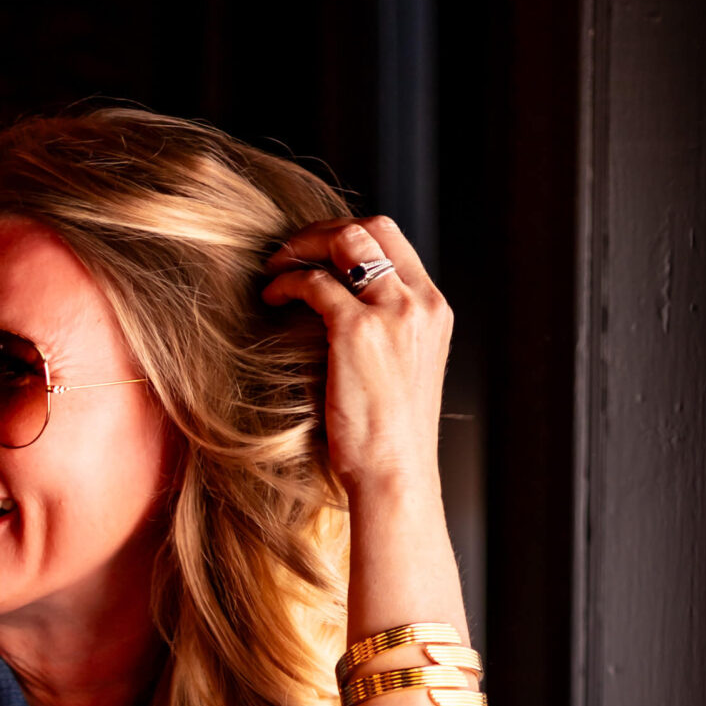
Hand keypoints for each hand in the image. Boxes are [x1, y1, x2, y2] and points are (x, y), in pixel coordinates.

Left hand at [262, 212, 451, 502]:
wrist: (396, 476)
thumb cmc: (392, 441)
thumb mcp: (404, 374)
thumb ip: (389, 336)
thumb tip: (346, 314)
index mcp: (434, 310)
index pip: (395, 243)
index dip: (351, 237)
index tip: (320, 254)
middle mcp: (420, 303)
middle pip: (371, 229)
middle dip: (324, 231)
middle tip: (291, 252)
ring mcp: (392, 312)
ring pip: (345, 242)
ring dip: (303, 247)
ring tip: (275, 269)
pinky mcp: (358, 330)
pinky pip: (315, 282)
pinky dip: (288, 283)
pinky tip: (271, 298)